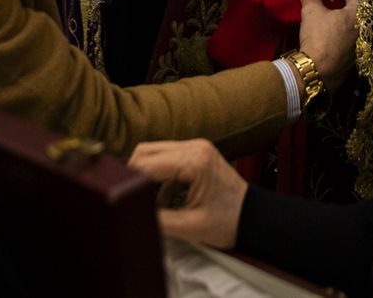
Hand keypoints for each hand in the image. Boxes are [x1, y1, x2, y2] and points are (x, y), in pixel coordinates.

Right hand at [129, 140, 247, 248]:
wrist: (253, 217)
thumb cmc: (229, 221)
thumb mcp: (190, 227)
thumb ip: (158, 220)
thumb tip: (132, 216)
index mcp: (194, 161)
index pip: (147, 163)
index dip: (129, 180)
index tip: (118, 197)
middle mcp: (194, 146)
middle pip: (146, 151)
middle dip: (133, 174)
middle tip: (128, 198)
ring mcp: (196, 146)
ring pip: (153, 150)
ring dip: (144, 172)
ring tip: (144, 198)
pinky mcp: (196, 152)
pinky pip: (166, 155)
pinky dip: (156, 172)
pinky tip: (159, 194)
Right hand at [297, 0, 358, 87]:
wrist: (316, 71)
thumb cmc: (318, 37)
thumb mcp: (311, 12)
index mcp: (357, 15)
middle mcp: (364, 31)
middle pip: (359, 11)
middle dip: (347, 6)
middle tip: (333, 4)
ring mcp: (361, 48)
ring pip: (357, 30)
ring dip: (347, 24)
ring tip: (332, 23)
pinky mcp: (355, 63)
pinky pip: (353, 46)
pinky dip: (344, 41)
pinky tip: (333, 43)